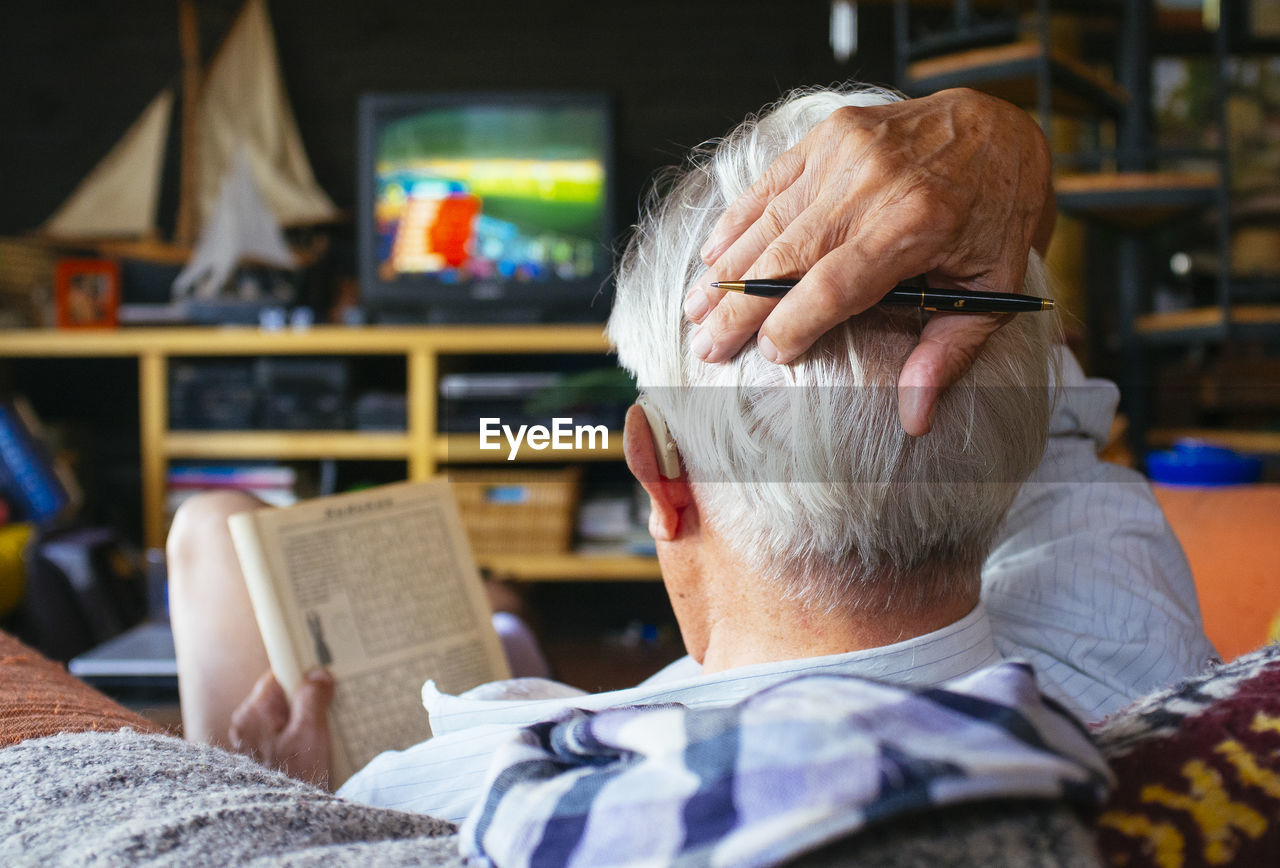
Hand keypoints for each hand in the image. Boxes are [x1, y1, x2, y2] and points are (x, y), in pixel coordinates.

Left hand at [229, 668, 334, 787]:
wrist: (280, 824)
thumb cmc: (293, 780)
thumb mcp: (309, 735)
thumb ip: (312, 699)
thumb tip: (318, 674)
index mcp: (253, 714)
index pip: (279, 675)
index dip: (303, 672)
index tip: (326, 673)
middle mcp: (247, 725)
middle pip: (283, 695)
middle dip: (309, 698)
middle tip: (332, 707)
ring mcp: (253, 741)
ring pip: (286, 714)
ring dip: (308, 718)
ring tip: (326, 732)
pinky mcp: (263, 755)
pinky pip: (285, 732)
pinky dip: (301, 734)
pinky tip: (317, 747)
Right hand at [684, 88, 1054, 434]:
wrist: (1000, 125)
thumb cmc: (998, 215)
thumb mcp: (995, 288)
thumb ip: (949, 353)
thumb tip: (915, 420)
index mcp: (917, 223)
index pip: (834, 285)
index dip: (793, 323)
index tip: (770, 356)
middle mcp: (874, 182)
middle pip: (786, 256)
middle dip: (739, 308)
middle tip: (704, 347)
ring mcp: (845, 151)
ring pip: (769, 220)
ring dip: (725, 270)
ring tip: (694, 309)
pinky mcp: (829, 132)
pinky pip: (770, 181)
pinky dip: (737, 220)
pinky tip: (712, 255)